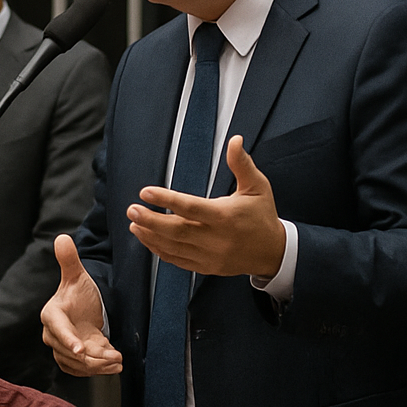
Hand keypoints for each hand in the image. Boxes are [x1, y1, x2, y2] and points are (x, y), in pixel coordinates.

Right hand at [40, 234, 122, 376]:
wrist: (84, 307)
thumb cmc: (78, 291)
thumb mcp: (76, 276)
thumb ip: (68, 259)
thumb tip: (62, 238)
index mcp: (51, 314)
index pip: (58, 328)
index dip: (68, 339)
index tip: (81, 349)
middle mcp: (53, 334)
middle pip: (69, 352)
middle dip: (92, 357)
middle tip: (114, 356)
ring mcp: (62, 348)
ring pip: (77, 364)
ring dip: (98, 365)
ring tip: (117, 361)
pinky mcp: (72, 359)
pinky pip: (81, 370)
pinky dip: (97, 370)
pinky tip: (113, 365)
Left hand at [128, 135, 285, 278]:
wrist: (273, 252)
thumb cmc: (262, 216)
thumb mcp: (258, 186)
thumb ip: (241, 163)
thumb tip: (235, 140)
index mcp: (226, 217)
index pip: (191, 207)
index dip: (167, 199)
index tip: (146, 191)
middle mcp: (216, 239)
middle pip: (177, 230)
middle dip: (151, 220)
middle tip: (132, 210)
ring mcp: (210, 256)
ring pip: (174, 247)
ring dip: (150, 236)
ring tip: (134, 224)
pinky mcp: (206, 267)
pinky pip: (178, 260)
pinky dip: (160, 251)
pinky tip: (148, 240)